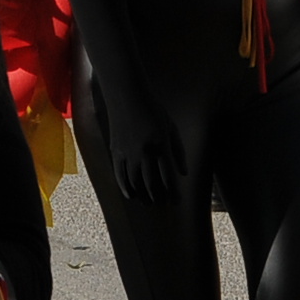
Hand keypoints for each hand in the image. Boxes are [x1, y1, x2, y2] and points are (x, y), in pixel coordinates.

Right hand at [100, 87, 191, 207]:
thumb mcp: (171, 128)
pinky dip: (125, 187)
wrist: (127, 96)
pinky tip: (130, 195)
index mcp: (161, 146)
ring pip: (134, 182)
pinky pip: (119, 174)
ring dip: (141, 195)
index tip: (176, 203)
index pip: (168, 177)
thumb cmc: (153, 110)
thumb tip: (184, 173)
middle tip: (161, 204)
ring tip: (148, 202)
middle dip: (157, 196)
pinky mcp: (116, 151)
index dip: (173, 192)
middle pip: (151, 183)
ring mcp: (128, 153)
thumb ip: (179, 151)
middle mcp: (144, 152)